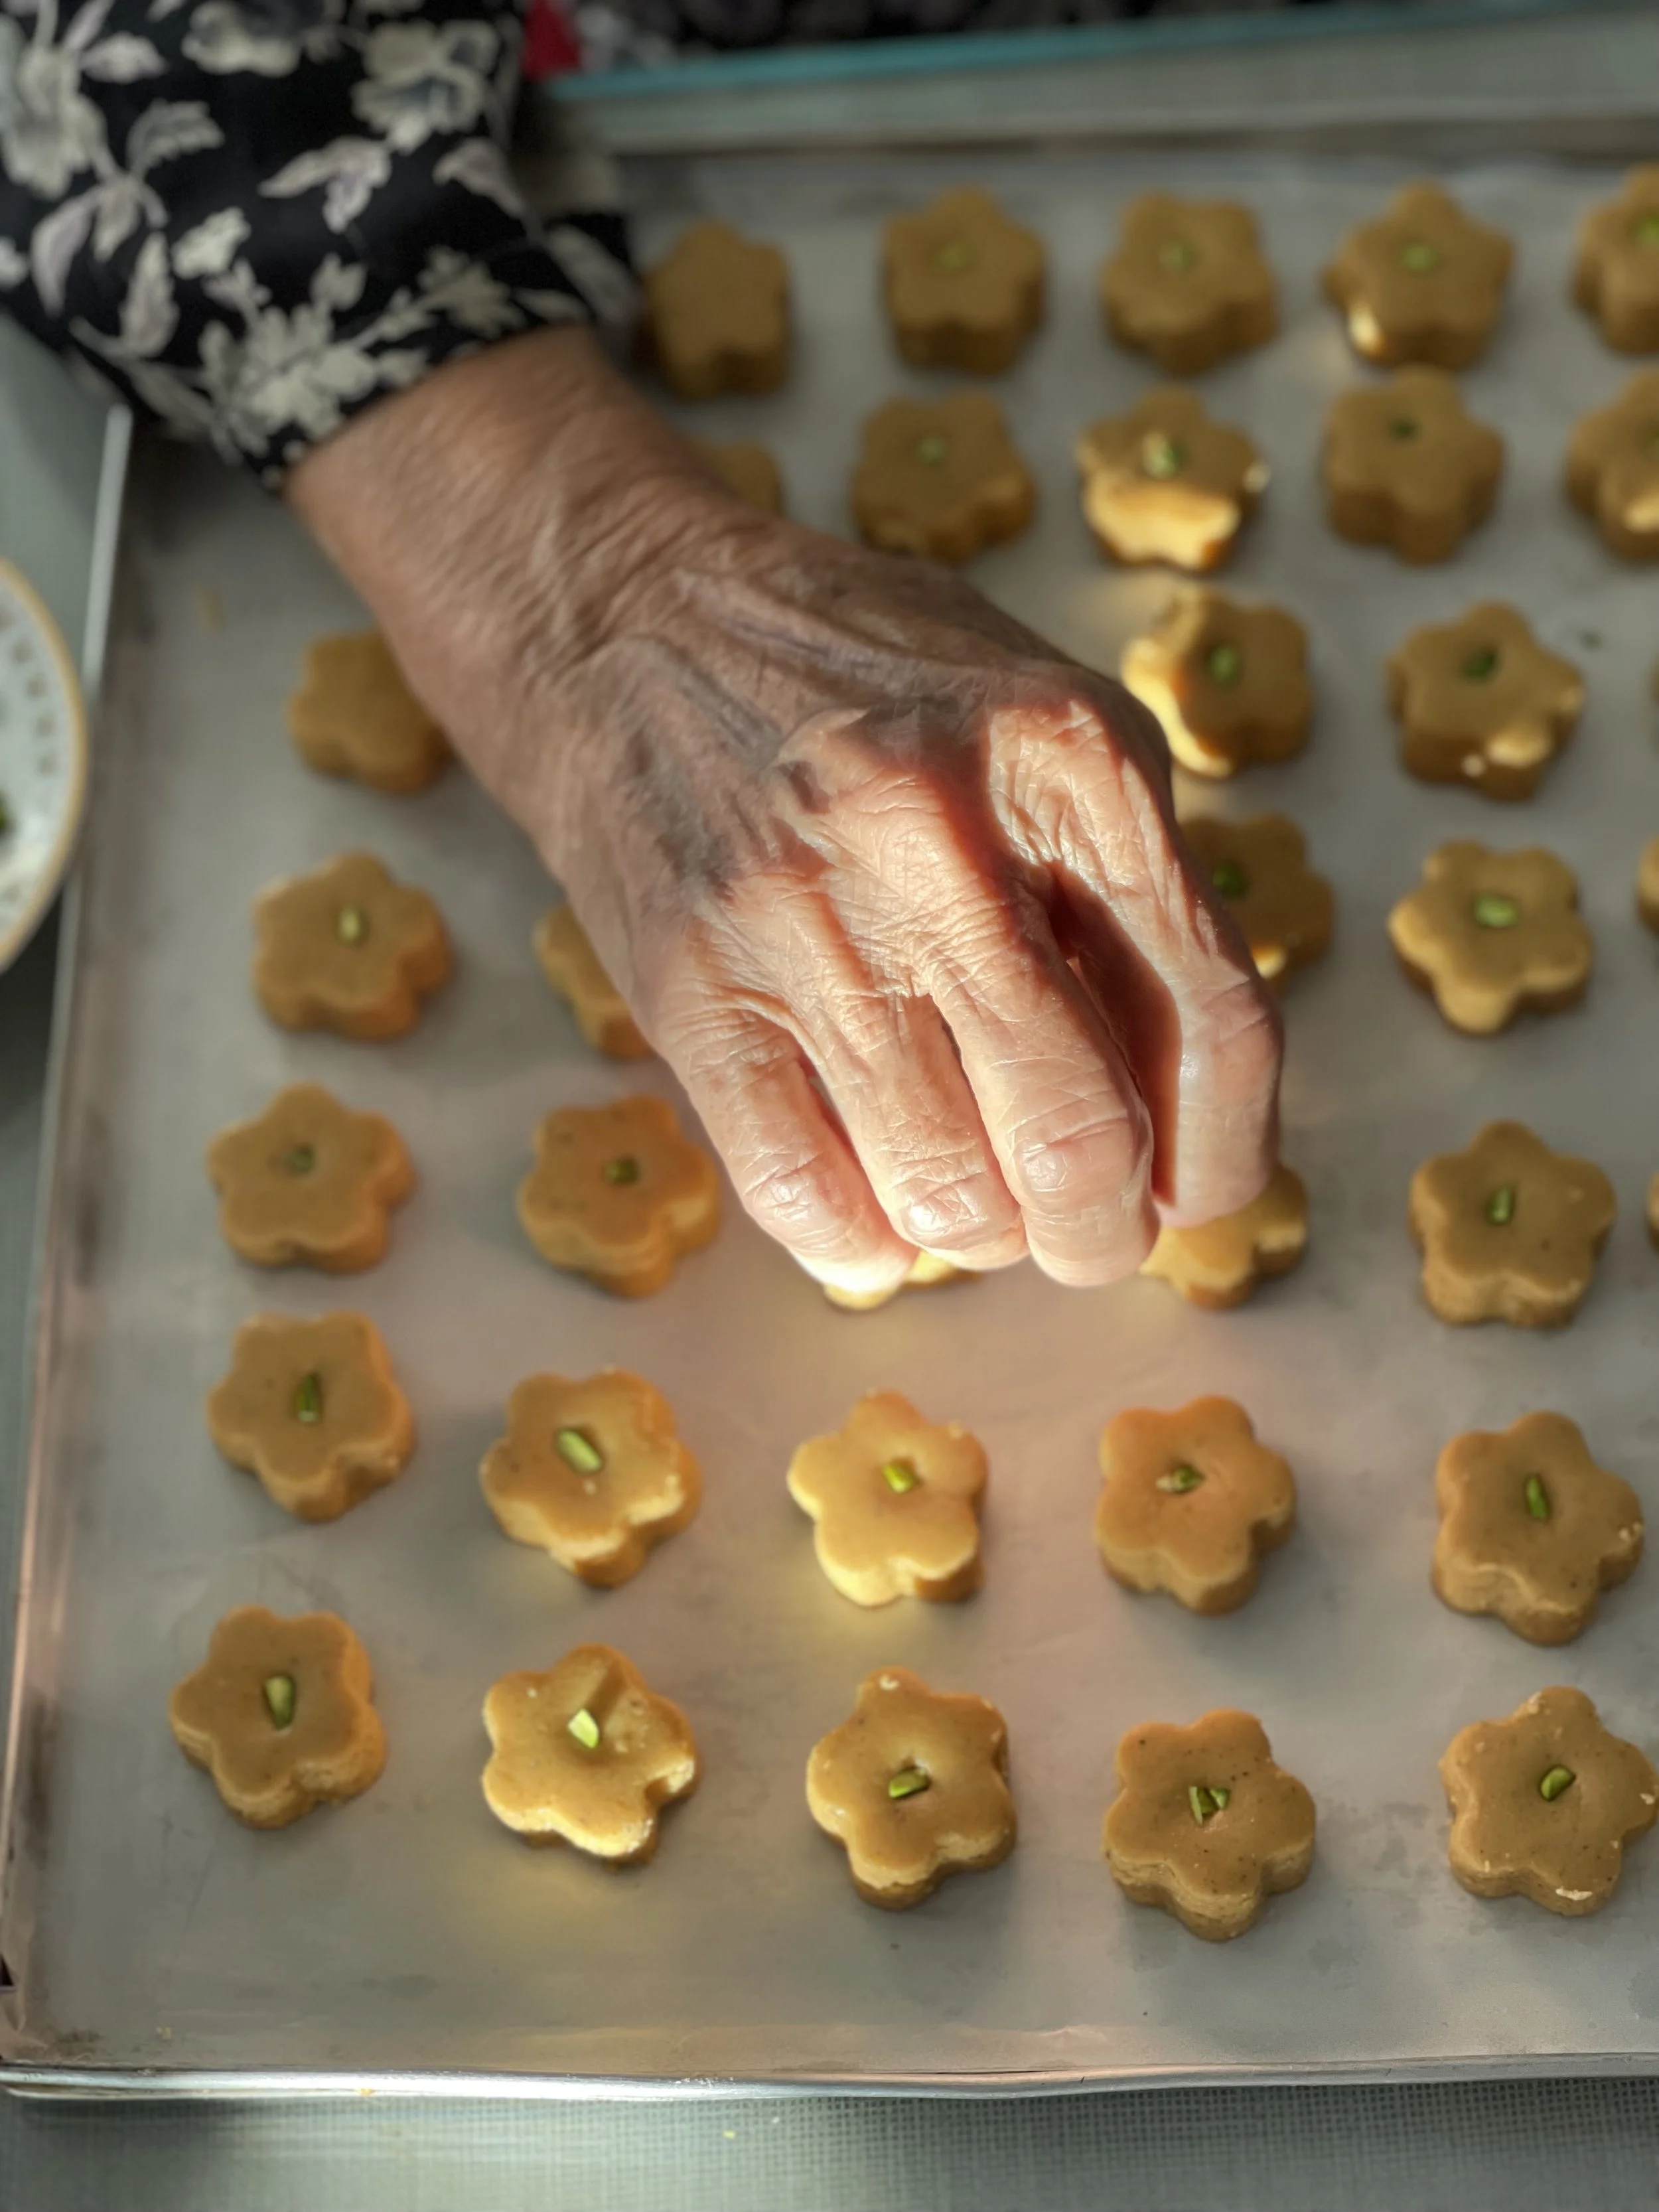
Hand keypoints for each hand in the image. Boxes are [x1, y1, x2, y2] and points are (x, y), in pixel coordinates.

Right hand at [290, 330, 1280, 1299]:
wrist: (631, 624)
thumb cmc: (864, 679)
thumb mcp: (1044, 720)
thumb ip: (1131, 884)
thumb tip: (1186, 1112)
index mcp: (1072, 759)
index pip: (1215, 1018)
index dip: (1223, 1154)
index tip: (1194, 1195)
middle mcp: (946, 840)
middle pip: (1082, 1138)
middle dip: (1100, 1231)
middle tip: (1083, 1234)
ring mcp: (805, 919)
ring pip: (949, 1193)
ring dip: (980, 1235)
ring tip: (968, 1195)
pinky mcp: (691, 987)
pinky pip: (804, 1197)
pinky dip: (862, 1247)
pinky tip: (873, 1215)